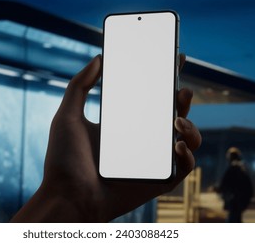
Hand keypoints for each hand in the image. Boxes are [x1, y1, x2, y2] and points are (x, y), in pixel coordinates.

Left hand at [11, 54, 201, 221]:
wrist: (67, 198)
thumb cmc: (64, 161)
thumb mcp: (67, 117)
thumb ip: (79, 86)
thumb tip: (98, 57)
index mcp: (124, 124)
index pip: (150, 98)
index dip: (165, 80)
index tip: (176, 60)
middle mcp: (141, 140)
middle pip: (172, 115)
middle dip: (183, 101)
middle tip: (181, 90)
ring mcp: (152, 161)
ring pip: (185, 139)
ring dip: (190, 128)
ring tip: (177, 121)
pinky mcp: (159, 181)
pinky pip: (184, 167)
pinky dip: (187, 156)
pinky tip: (176, 146)